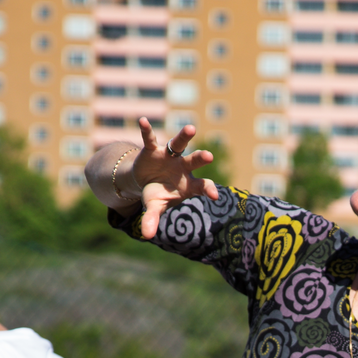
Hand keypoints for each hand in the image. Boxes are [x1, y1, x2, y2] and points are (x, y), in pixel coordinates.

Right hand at [133, 118, 218, 238]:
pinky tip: (143, 121)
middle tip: (209, 156)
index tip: (215, 195)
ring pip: (178, 145)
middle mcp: (183, 167)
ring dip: (184, 137)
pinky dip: (147, 130)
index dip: (208, 189)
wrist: (145, 181)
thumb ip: (153, 219)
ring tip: (191, 129)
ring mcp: (170, 156)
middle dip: (201, 158)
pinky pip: (151, 138)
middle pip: (194, 161)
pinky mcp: (154, 149)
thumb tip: (146, 236)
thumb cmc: (157, 195)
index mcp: (189, 184)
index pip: (202, 186)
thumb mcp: (155, 207)